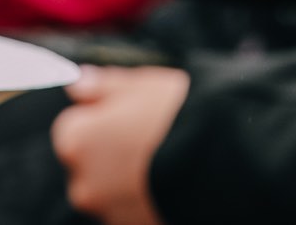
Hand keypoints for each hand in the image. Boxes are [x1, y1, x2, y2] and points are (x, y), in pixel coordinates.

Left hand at [50, 66, 189, 224]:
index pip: (74, 127)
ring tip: (165, 162)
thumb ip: (102, 85)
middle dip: (113, 153)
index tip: (131, 116)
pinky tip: (169, 183)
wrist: (220, 163)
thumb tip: (77, 84)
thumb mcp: (139, 85)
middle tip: (151, 139)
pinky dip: (143, 198)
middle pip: (91, 163)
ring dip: (129, 179)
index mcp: (75, 140)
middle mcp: (82, 183)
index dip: (103, 118)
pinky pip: (130, 210)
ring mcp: (107, 212)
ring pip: (111, 189)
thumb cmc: (177, 117)